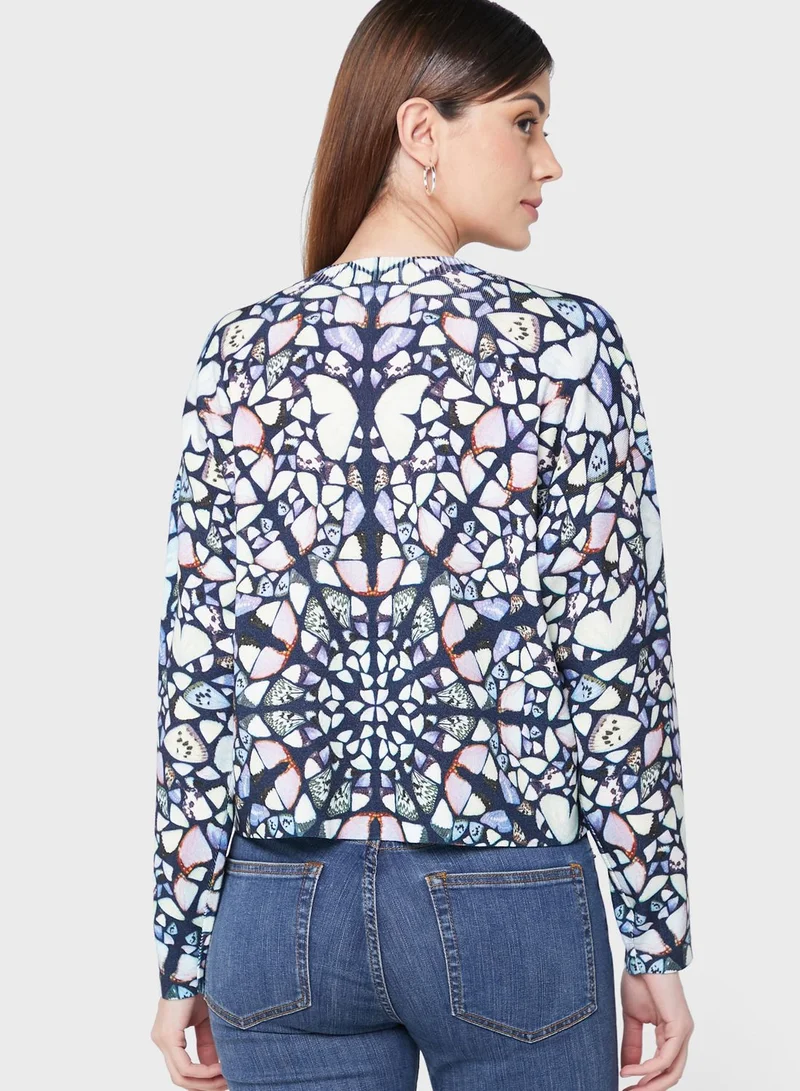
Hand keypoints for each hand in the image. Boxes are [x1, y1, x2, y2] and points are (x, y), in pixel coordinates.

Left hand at [151, 996, 227, 1089]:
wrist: (194, 966)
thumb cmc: (201, 987)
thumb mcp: (208, 1022)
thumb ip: (209, 1044)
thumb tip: (218, 1067)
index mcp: (170, 1037)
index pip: (184, 1069)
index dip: (205, 1079)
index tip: (225, 1079)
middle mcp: (163, 1041)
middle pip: (181, 1078)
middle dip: (205, 1085)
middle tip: (227, 1085)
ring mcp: (162, 1040)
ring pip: (181, 1076)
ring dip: (205, 1082)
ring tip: (226, 1078)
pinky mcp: (167, 1037)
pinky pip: (184, 1066)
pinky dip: (203, 1071)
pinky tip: (219, 1068)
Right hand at [620, 970, 693, 1088]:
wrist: (643, 957)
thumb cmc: (640, 981)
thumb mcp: (632, 1018)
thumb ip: (632, 1043)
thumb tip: (626, 1068)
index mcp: (671, 1032)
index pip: (664, 1067)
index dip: (647, 1080)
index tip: (626, 1088)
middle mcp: (681, 1035)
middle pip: (671, 1075)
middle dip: (650, 1088)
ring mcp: (683, 1032)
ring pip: (671, 1071)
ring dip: (650, 1084)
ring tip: (629, 1089)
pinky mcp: (679, 1027)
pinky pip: (665, 1058)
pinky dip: (646, 1068)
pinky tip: (629, 1070)